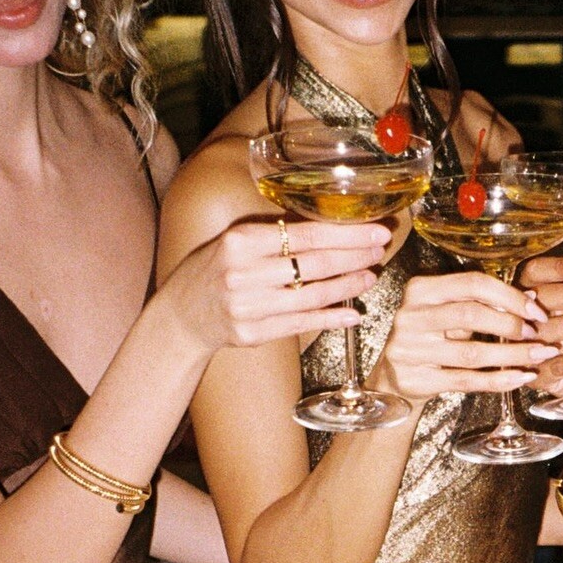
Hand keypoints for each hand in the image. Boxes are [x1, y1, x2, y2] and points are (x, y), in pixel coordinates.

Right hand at [166, 218, 387, 351]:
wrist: (182, 313)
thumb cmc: (216, 269)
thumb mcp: (237, 242)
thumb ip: (276, 236)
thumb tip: (333, 229)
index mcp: (240, 241)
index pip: (305, 235)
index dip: (346, 234)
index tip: (375, 231)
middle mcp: (243, 273)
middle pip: (313, 264)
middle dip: (354, 257)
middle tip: (379, 250)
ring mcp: (248, 307)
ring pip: (312, 296)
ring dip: (347, 286)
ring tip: (370, 276)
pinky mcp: (253, 333)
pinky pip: (301, 324)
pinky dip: (330, 318)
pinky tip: (353, 313)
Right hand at [372, 271, 559, 403]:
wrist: (394, 378)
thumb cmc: (431, 338)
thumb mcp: (451, 313)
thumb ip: (485, 303)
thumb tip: (532, 297)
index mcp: (421, 289)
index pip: (473, 284)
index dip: (510, 297)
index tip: (536, 311)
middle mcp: (410, 316)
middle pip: (471, 314)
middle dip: (511, 325)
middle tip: (536, 335)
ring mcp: (410, 349)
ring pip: (471, 352)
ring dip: (512, 355)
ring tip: (538, 356)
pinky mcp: (415, 379)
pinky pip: (466, 380)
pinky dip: (499, 379)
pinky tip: (521, 377)